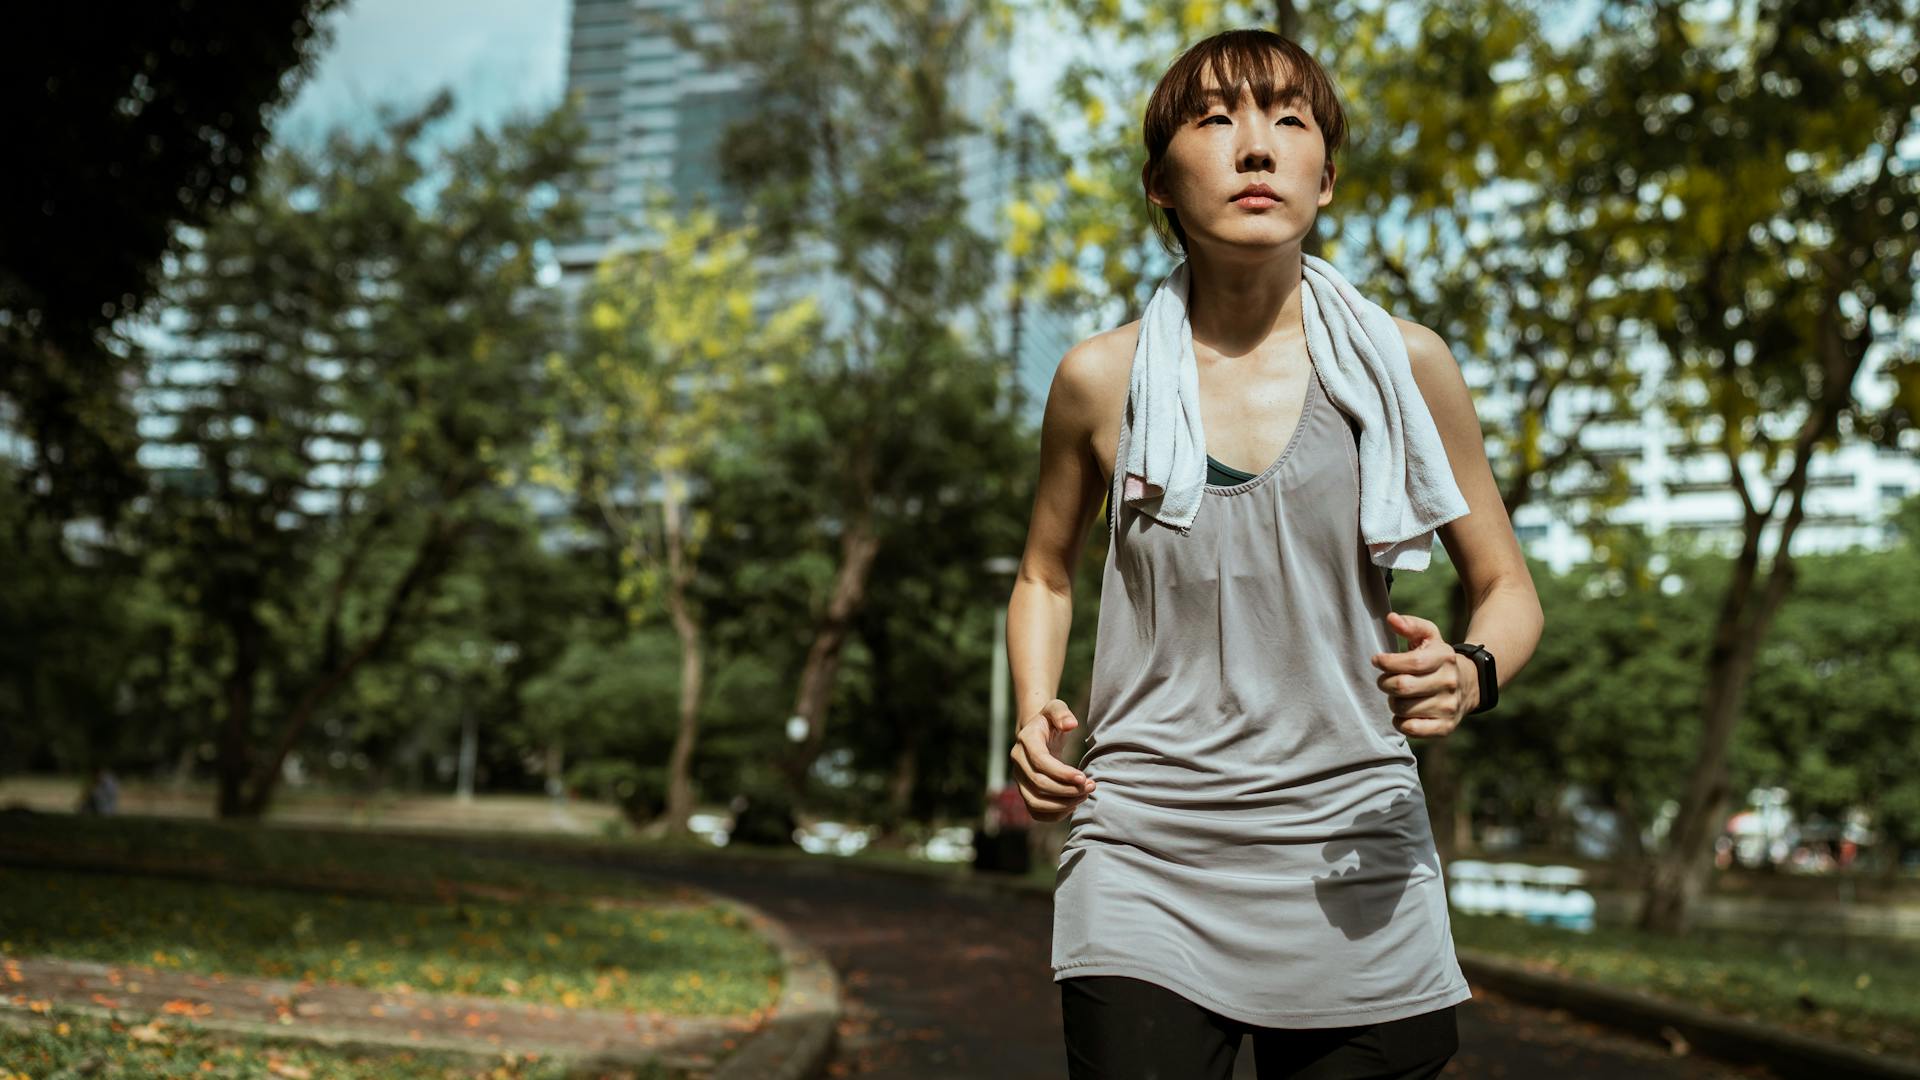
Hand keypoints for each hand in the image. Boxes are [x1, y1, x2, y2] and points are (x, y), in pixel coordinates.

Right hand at [1010, 699, 1095, 822]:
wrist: (1037, 732)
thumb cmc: (1050, 720)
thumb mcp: (1055, 707)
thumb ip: (1062, 713)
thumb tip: (1071, 724)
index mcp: (1025, 740)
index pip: (1040, 762)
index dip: (1061, 773)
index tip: (1083, 777)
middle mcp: (1018, 762)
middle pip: (1039, 784)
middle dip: (1067, 790)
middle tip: (1090, 786)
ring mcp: (1019, 779)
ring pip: (1035, 802)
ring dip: (1062, 804)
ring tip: (1084, 796)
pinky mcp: (1024, 792)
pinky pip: (1035, 811)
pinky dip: (1054, 815)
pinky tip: (1073, 805)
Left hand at [1370, 610, 1474, 737]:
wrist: (1469, 684)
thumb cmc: (1437, 658)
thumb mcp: (1429, 636)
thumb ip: (1410, 625)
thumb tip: (1391, 619)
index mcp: (1444, 658)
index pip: (1411, 662)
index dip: (1387, 662)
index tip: (1377, 660)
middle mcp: (1449, 682)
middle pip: (1403, 687)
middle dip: (1385, 683)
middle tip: (1385, 681)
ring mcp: (1449, 706)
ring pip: (1403, 708)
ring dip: (1392, 702)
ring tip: (1398, 696)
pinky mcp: (1445, 727)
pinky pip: (1412, 729)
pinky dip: (1400, 722)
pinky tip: (1403, 713)